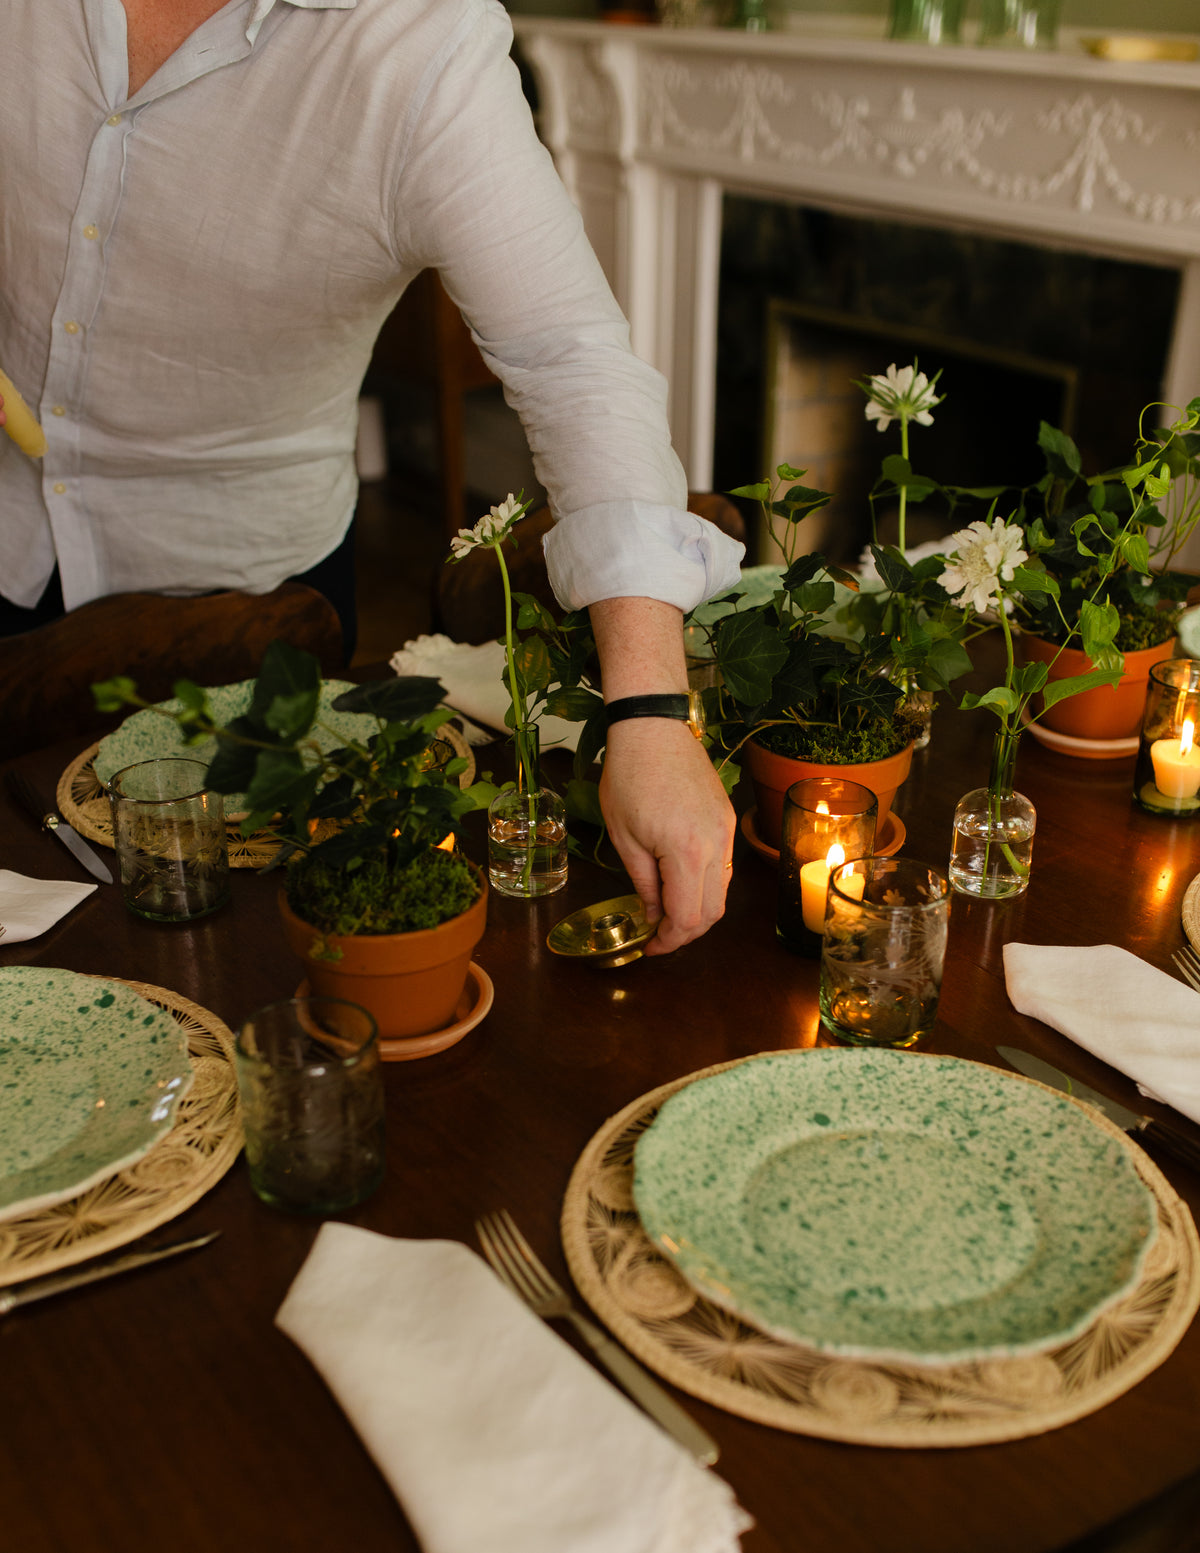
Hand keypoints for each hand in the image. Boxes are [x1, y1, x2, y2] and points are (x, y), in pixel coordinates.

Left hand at [599, 718, 734, 955]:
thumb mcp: (625, 837)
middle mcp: (716, 845)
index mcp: (686, 851)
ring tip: (666, 911)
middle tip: (658, 936)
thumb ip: (643, 883)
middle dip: (686, 932)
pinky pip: (723, 866)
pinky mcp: (727, 820)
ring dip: (698, 909)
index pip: (688, 917)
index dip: (669, 940)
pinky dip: (705, 884)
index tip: (649, 946)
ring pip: (722, 891)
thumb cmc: (629, 776)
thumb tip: (652, 914)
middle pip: (713, 912)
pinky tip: (680, 882)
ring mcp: (726, 831)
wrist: (653, 728)